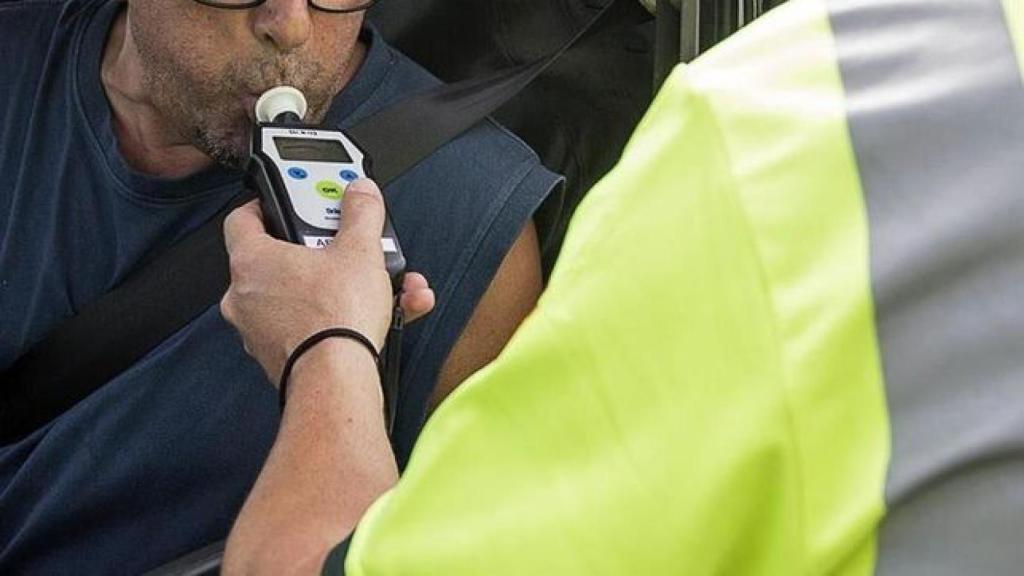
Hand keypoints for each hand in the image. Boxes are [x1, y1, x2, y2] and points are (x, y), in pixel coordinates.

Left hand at [221, 179, 434, 383]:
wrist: (336, 380)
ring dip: (343, 286)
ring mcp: (260, 330)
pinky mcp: (281, 355)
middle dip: (324, 250)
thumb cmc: (334, 318)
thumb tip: (360, 193)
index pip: (243, 218)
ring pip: (303, 296)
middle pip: (282, 258)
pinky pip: (312, 325)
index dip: (269, 204)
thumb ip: (361, 213)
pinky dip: (342, 317)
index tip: (295, 201)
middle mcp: (245, 296)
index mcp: (251, 260)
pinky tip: (384, 313)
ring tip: (382, 283)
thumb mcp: (360, 250)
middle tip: (350, 243)